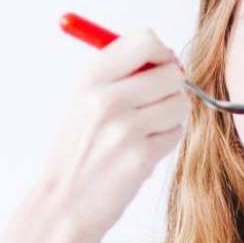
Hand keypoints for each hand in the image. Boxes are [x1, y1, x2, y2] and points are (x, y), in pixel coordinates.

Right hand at [33, 27, 187, 234]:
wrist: (63, 201)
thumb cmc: (77, 150)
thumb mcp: (83, 100)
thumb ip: (121, 74)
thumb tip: (168, 56)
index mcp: (90, 78)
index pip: (145, 41)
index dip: (161, 53)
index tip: (158, 67)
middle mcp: (107, 99)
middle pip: (171, 73)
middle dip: (171, 87)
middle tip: (153, 105)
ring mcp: (125, 128)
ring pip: (180, 103)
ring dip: (171, 115)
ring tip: (145, 130)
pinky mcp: (141, 156)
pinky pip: (177, 132)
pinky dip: (167, 139)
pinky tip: (143, 149)